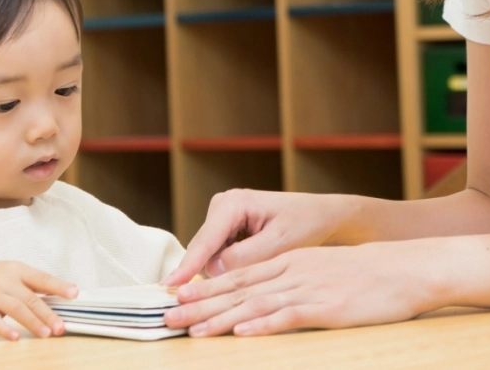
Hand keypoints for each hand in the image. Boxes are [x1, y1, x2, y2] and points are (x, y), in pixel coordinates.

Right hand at [0, 261, 77, 339]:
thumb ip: (39, 282)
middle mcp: (6, 281)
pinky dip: (4, 329)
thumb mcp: (18, 273)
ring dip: (32, 322)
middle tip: (60, 327)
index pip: (42, 278)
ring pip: (14, 309)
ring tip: (46, 334)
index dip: (58, 286)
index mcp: (18, 270)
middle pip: (29, 298)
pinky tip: (15, 338)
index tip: (74, 293)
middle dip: (47, 313)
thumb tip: (69, 290)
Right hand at [162, 189, 357, 285]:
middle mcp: (222, 205)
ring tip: (262, 263)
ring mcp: (222, 217)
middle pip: (203, 250)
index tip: (168, 286)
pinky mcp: (227, 229)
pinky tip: (256, 262)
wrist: (322, 216)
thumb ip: (246, 257)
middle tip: (240, 283)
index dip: (187, 266)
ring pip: (210, 257)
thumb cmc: (306, 224)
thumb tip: (214, 270)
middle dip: (213, 272)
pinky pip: (219, 256)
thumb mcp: (281, 243)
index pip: (205, 241)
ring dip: (228, 269)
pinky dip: (232, 266)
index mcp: (233, 203)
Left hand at [164, 241, 448, 336]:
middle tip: (169, 316)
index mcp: (290, 262)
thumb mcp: (322, 268)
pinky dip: (264, 325)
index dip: (206, 287)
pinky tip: (242, 333)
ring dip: (221, 319)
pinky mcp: (326, 308)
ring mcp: (308, 288)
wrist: (404, 267)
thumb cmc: (366, 272)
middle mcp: (292, 272)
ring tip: (193, 331)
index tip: (179, 297)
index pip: (239, 275)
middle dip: (200, 304)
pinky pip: (290, 316)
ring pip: (256, 304)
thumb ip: (294, 278)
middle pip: (238, 289)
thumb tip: (267, 295)